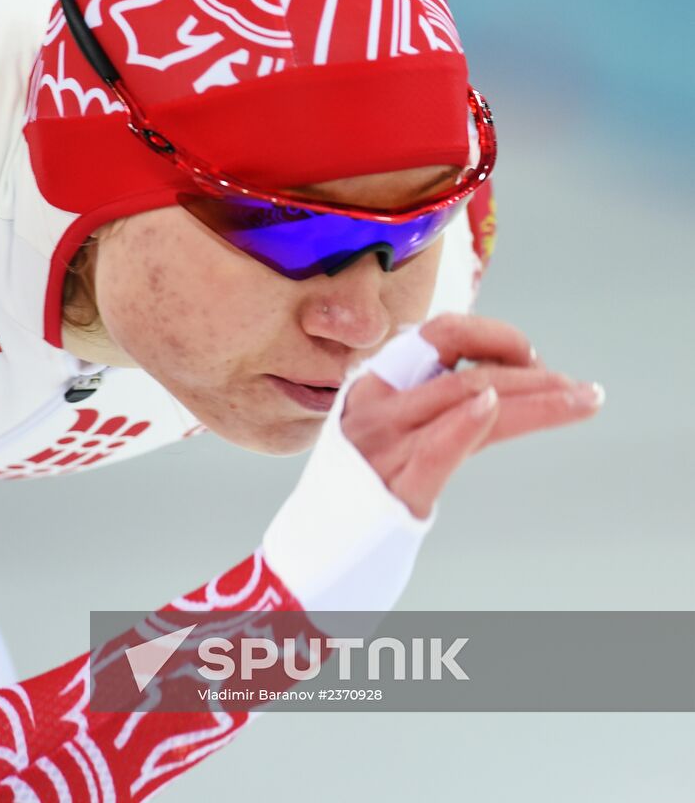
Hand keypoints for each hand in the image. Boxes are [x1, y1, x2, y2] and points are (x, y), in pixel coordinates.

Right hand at [340, 313, 603, 518]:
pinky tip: (494, 406)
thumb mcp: (382, 432)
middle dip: (531, 372)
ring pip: (468, 399)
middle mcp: (378, 407)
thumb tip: (493, 380)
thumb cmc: (355, 493)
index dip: (493, 334)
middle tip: (576, 386)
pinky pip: (437, 447)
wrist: (310, 557)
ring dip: (536, 397)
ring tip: (579, 398)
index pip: (440, 333)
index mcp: (374, 385)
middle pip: (466, 369)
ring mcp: (385, 448)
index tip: (529, 354)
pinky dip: (467, 421)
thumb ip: (426, 403)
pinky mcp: (396, 491)